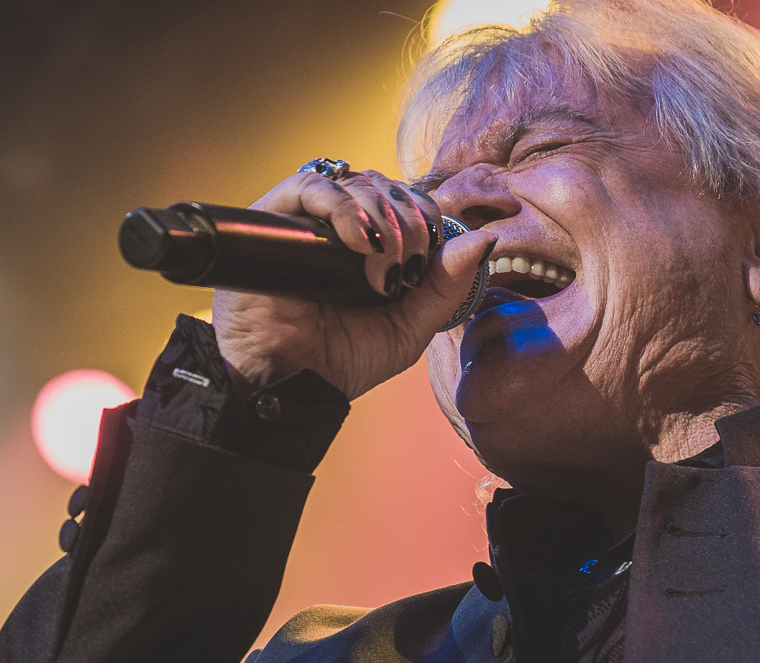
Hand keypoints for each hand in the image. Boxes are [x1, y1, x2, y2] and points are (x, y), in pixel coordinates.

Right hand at [211, 168, 495, 400]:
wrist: (291, 384)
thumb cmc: (342, 360)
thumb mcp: (410, 328)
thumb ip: (448, 286)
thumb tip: (485, 238)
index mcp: (374, 248)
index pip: (408, 202)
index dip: (429, 216)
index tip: (436, 254)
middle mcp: (340, 228)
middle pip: (387, 187)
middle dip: (411, 219)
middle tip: (411, 262)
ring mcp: (309, 222)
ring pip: (356, 182)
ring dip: (383, 215)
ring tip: (385, 261)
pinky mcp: (273, 220)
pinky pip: (309, 186)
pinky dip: (341, 206)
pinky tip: (359, 242)